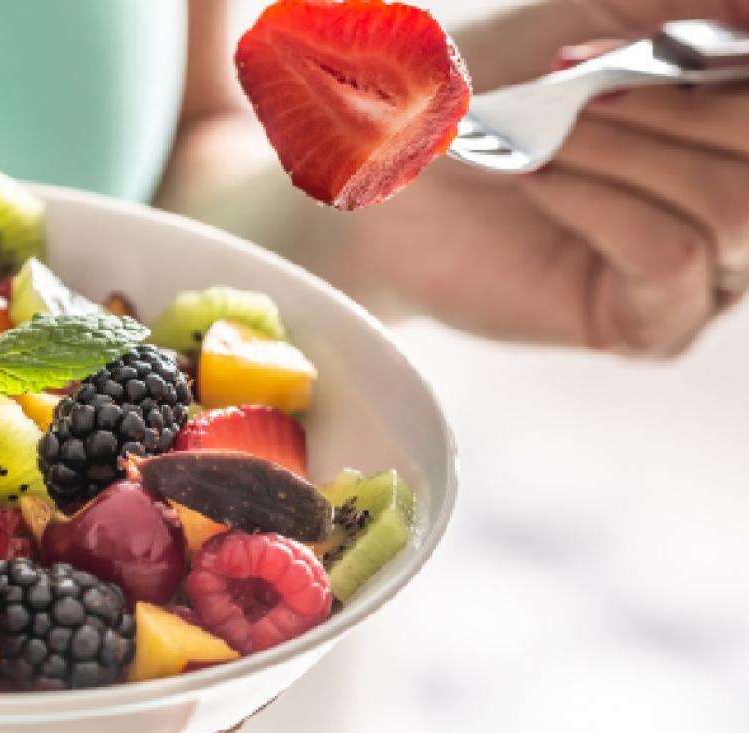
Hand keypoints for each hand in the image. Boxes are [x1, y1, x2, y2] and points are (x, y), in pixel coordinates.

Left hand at [319, 0, 748, 354]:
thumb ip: (698, 7)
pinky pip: (672, 258)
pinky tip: (539, 182)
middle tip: (580, 96)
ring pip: (735, 208)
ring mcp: (707, 274)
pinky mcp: (649, 326)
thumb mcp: (599, 15)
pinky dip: (602, 205)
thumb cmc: (487, 86)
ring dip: (626, 156)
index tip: (618, 48)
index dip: (725, 63)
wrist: (393, 170)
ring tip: (545, 143)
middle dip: (674, 110)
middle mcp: (743, 202)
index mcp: (735, 127)